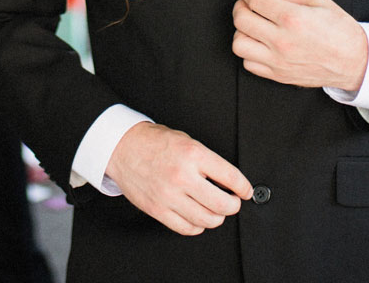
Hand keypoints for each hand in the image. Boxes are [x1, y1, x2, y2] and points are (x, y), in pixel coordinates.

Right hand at [105, 123, 251, 235]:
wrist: (121, 148)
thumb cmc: (154, 142)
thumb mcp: (186, 140)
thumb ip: (207, 161)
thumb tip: (228, 181)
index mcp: (193, 154)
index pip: (231, 177)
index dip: (244, 187)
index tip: (246, 191)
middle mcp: (182, 176)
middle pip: (223, 205)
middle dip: (233, 205)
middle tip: (232, 201)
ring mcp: (169, 196)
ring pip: (207, 220)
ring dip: (216, 217)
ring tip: (214, 209)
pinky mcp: (158, 210)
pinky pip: (187, 228)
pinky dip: (198, 226)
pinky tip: (197, 216)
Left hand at [231, 0, 367, 91]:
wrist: (356, 62)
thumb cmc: (341, 30)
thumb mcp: (319, 1)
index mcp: (293, 18)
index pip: (254, 0)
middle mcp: (282, 41)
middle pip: (241, 20)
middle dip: (240, 6)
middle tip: (247, 3)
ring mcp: (278, 61)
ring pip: (239, 44)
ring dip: (242, 31)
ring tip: (253, 25)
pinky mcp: (278, 75)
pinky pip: (248, 63)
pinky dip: (249, 51)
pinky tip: (259, 43)